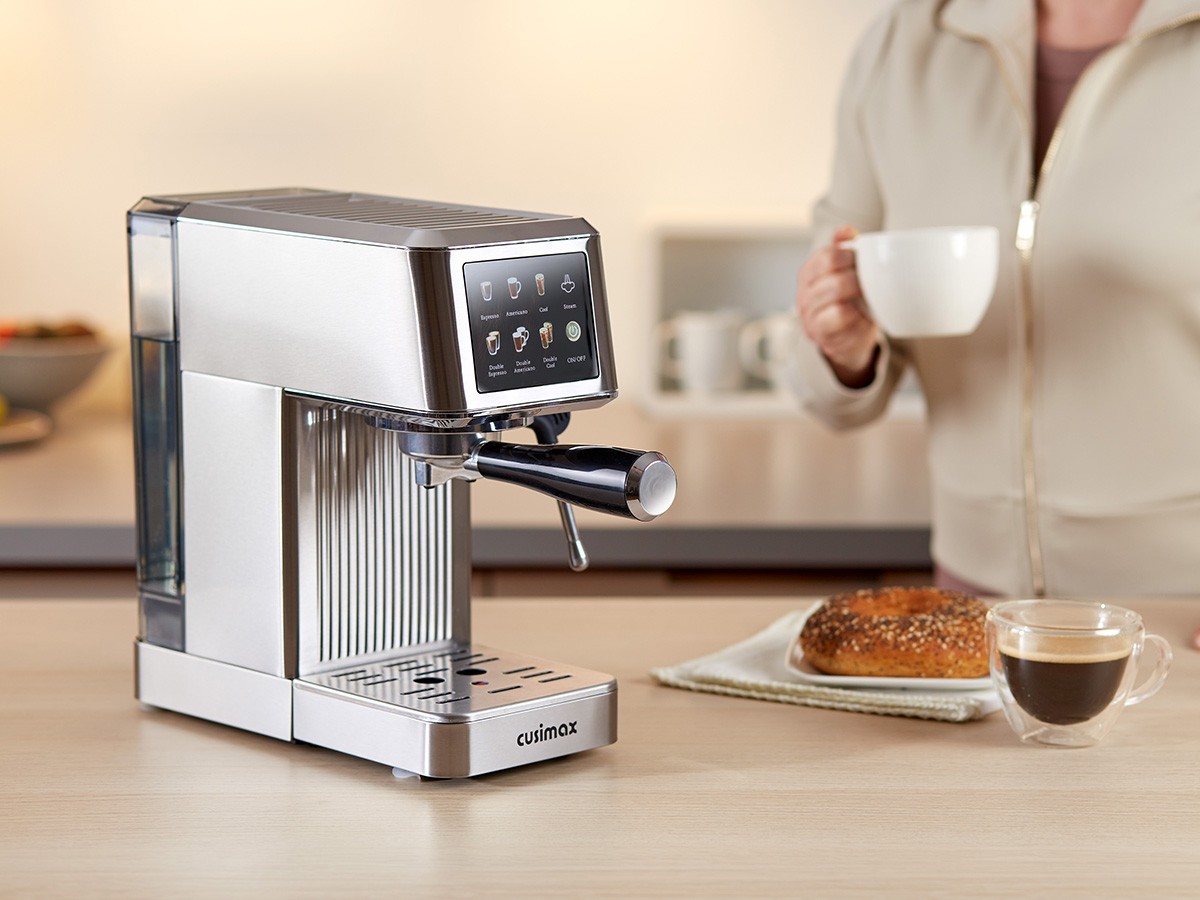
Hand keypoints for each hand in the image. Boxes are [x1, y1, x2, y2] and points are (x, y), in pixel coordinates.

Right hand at [796, 225, 879, 387]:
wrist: (847, 337)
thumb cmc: (846, 301)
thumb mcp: (844, 273)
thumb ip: (843, 249)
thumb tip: (845, 230)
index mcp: (809, 273)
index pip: (824, 256)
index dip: (846, 255)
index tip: (860, 259)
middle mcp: (805, 293)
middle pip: (829, 274)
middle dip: (853, 275)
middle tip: (867, 279)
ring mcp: (811, 314)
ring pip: (831, 293)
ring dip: (853, 291)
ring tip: (866, 293)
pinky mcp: (822, 333)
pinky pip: (836, 316)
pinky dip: (851, 312)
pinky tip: (859, 311)